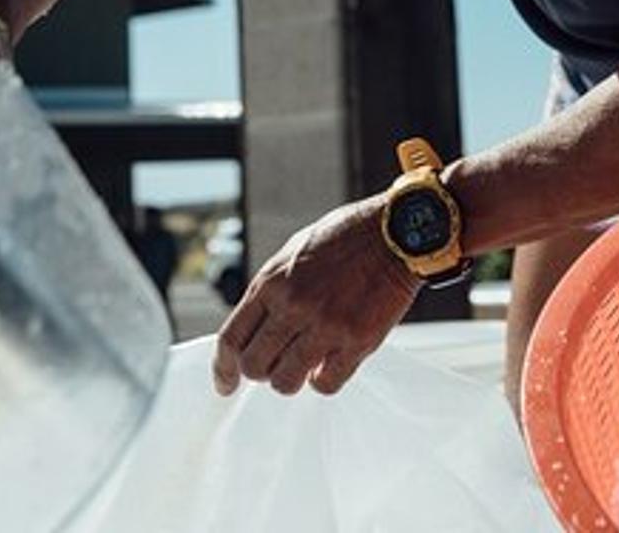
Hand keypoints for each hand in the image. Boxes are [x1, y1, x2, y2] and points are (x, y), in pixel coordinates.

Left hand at [212, 196, 419, 397]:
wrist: (396, 232)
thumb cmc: (346, 238)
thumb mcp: (293, 253)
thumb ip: (272, 291)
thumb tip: (255, 327)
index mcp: (271, 282)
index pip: (232, 338)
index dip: (223, 368)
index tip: (226, 384)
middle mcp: (293, 306)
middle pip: (254, 366)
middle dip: (261, 371)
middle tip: (276, 364)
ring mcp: (324, 325)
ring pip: (285, 382)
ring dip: (291, 379)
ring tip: (304, 364)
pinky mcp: (356, 341)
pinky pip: (325, 385)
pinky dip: (323, 381)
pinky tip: (330, 364)